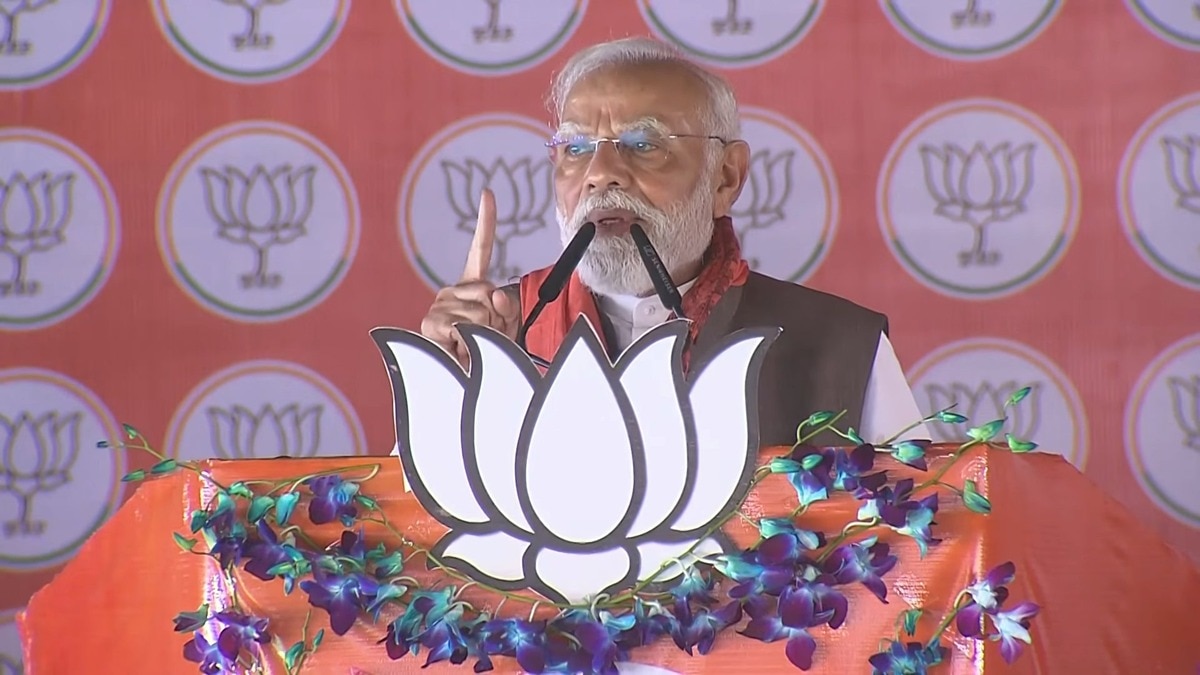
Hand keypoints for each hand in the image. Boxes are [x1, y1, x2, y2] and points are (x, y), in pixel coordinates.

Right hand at [419, 188, 520, 367]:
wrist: (469, 378)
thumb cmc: (487, 350)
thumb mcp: (506, 324)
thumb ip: (507, 306)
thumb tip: (494, 295)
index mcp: (473, 286)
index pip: (480, 249)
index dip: (486, 221)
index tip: (488, 192)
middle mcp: (453, 290)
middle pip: (489, 293)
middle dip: (497, 319)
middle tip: (487, 337)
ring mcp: (440, 305)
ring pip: (478, 313)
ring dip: (484, 335)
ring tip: (473, 347)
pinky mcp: (431, 323)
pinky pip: (461, 327)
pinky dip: (466, 343)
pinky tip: (458, 351)